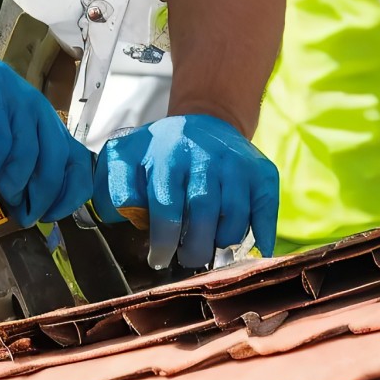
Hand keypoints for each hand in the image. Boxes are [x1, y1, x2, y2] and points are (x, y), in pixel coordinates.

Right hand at [0, 17, 91, 227]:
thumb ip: (5, 147)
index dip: (72, 181)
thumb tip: (26, 197)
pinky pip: (3, 140)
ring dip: (27, 185)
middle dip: (50, 190)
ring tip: (16, 207)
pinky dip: (5, 168)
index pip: (68, 144)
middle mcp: (22, 95)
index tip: (59, 211)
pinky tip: (0, 186)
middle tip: (35, 215)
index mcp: (28, 103)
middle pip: (56, 149)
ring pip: (32, 147)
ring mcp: (3, 93)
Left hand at [93, 114, 279, 270]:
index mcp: (167, 154)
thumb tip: (119, 216)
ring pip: (235, 216)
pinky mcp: (262, 171)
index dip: (163, 241)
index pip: (166, 205)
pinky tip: (253, 250)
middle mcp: (205, 156)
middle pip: (204, 212)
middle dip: (194, 247)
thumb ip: (113, 186)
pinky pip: (267, 208)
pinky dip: (261, 234)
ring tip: (210, 247)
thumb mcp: (126, 157)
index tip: (159, 260)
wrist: (206, 120)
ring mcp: (236, 163)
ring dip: (222, 241)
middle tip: (187, 259)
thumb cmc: (160, 151)